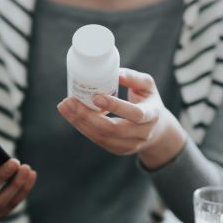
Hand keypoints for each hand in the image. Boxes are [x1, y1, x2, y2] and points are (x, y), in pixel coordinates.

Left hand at [57, 68, 185, 169]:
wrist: (157, 130)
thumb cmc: (149, 102)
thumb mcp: (148, 86)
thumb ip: (134, 78)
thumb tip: (115, 72)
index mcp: (152, 115)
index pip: (135, 114)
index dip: (116, 106)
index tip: (96, 97)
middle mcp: (141, 134)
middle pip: (112, 129)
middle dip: (87, 116)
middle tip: (70, 101)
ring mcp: (129, 145)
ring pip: (101, 136)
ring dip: (80, 122)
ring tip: (65, 106)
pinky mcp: (118, 150)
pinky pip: (97, 140)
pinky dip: (83, 127)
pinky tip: (72, 115)